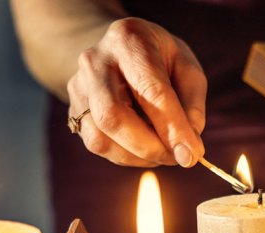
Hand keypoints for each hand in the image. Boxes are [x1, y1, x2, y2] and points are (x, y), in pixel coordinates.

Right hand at [67, 18, 206, 166]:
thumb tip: (187, 148)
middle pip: (113, 116)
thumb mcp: (186, 68)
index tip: (191, 155)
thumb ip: (191, 105)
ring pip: (100, 138)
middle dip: (149, 147)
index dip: (172, 128)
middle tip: (177, 158)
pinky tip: (143, 148)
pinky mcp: (73, 111)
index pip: (150, 90)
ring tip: (162, 151)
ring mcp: (78, 88)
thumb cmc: (159, 59)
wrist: (118, 50)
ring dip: (137, 156)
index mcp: (128, 41)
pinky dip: (125, 156)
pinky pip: (97, 145)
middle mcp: (94, 62)